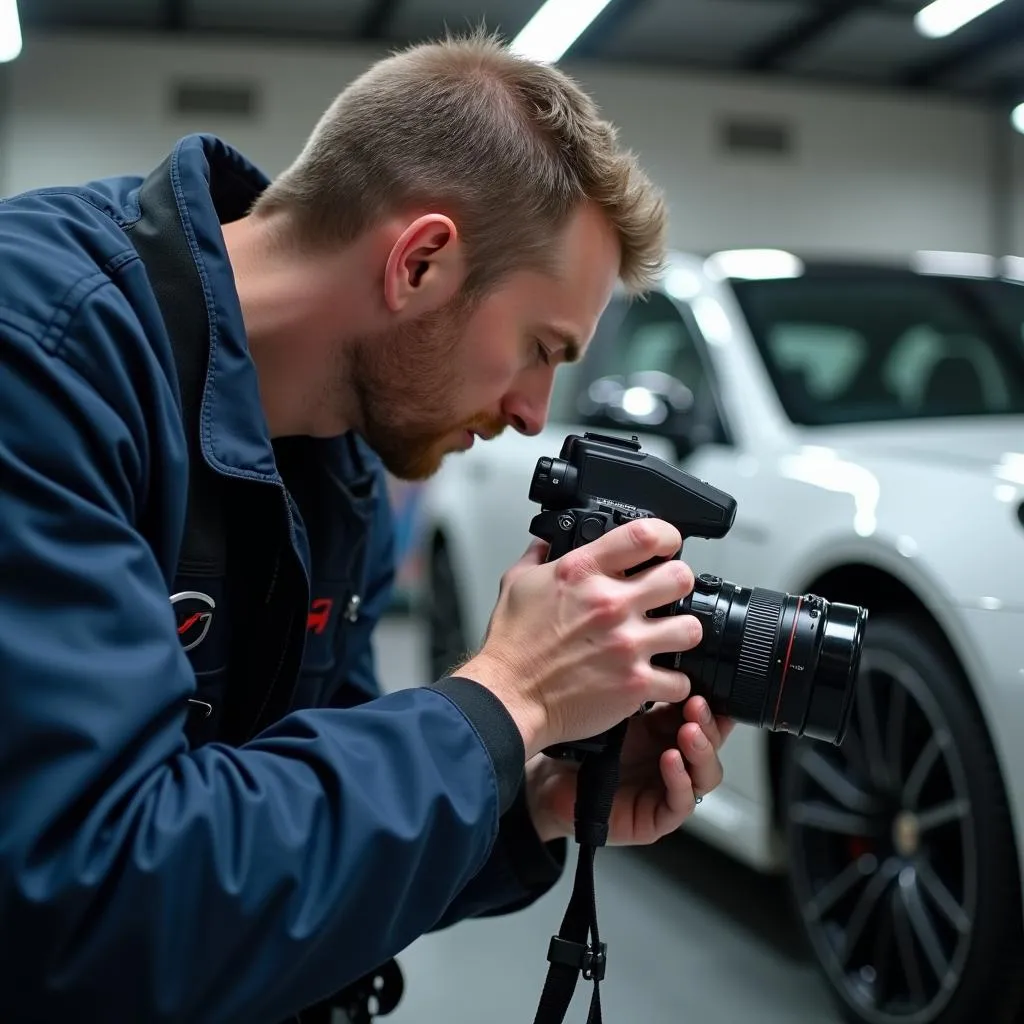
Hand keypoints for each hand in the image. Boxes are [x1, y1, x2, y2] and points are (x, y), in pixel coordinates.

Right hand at [456, 519, 702, 759]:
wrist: (508, 696)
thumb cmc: (512, 647)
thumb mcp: (517, 584)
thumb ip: (539, 556)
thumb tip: (548, 540)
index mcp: (582, 572)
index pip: (645, 534)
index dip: (667, 537)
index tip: (667, 547)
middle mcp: (610, 604)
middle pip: (680, 577)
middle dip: (678, 585)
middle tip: (668, 596)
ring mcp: (626, 644)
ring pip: (690, 629)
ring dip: (681, 634)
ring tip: (667, 639)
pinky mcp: (635, 684)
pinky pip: (680, 681)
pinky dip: (672, 683)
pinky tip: (657, 679)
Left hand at [524, 696, 735, 844]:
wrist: (551, 781)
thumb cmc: (579, 746)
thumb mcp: (614, 711)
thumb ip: (641, 693)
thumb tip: (662, 661)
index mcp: (665, 730)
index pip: (702, 717)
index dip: (712, 703)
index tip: (710, 685)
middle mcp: (672, 758)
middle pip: (711, 742)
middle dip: (709, 723)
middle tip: (697, 705)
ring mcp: (668, 788)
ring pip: (706, 774)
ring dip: (702, 750)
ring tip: (689, 732)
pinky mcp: (658, 818)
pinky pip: (681, 803)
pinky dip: (680, 780)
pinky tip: (671, 760)